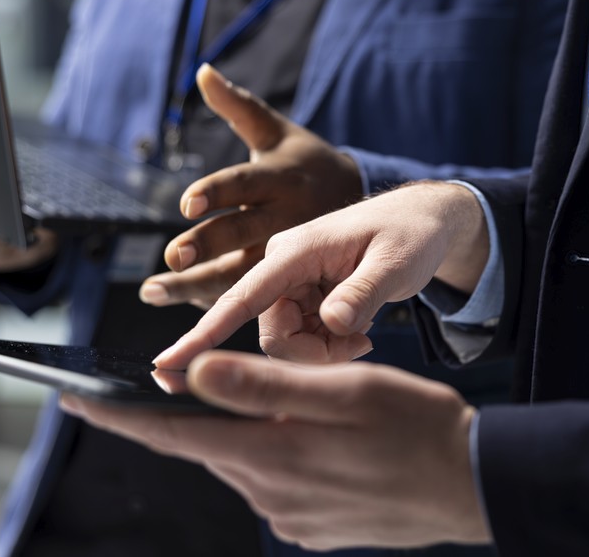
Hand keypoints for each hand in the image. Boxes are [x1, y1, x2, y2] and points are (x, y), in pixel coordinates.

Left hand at [60, 351, 490, 550]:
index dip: (120, 416)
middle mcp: (273, 495)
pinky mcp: (313, 527)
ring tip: (304, 404)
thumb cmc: (419, 426)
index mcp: (274, 455)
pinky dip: (279, 455)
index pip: (175, 435)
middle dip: (204, 413)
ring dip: (253, 431)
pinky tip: (324, 439)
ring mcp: (293, 518)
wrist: (476, 483)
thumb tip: (194, 375)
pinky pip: (275, 484)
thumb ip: (267, 385)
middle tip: (224, 376)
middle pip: (211, 446)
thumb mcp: (348, 390)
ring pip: (245, 462)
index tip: (74, 397)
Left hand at [139, 64, 362, 309]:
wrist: (362, 202)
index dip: (216, 192)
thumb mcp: (277, 132)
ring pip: (241, 273)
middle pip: (241, 233)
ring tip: (151, 290)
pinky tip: (180, 301)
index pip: (244, 184)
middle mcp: (285, 217)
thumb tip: (202, 71)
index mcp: (280, 179)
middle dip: (206, 246)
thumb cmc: (305, 163)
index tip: (186, 203)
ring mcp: (287, 252)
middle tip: (171, 258)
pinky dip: (215, 298)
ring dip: (195, 286)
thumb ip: (239, 107)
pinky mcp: (288, 278)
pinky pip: (251, 294)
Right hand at [153, 180, 487, 368]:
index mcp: (295, 251)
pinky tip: (358, 331)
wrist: (421, 223)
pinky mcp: (302, 299)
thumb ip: (363, 293)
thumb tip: (332, 324)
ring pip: (285, 343)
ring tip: (365, 334)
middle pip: (270, 336)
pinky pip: (301, 340)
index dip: (205, 335)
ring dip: (324, 352)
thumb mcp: (395, 263)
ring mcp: (290, 285)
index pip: (243, 297)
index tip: (167, 365)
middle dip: (313, 354)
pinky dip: (329, 347)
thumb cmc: (410, 234)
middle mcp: (282, 267)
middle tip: (362, 343)